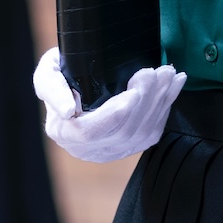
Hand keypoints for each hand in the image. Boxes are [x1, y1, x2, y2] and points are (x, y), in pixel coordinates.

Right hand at [32, 47, 185, 163]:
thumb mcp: (47, 74)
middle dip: (144, 100)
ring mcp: (113, 150)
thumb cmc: (63, 73)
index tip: (132, 92)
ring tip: (168, 73)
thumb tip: (68, 110)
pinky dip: (167, 106)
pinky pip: (153, 130)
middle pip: (123, 132)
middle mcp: (89, 149)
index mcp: (66, 133)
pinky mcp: (132, 144)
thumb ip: (51, 89)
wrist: (82, 80)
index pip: (92, 133)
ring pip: (142, 132)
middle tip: (156, 72)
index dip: (114, 115)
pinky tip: (174, 85)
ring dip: (160, 101)